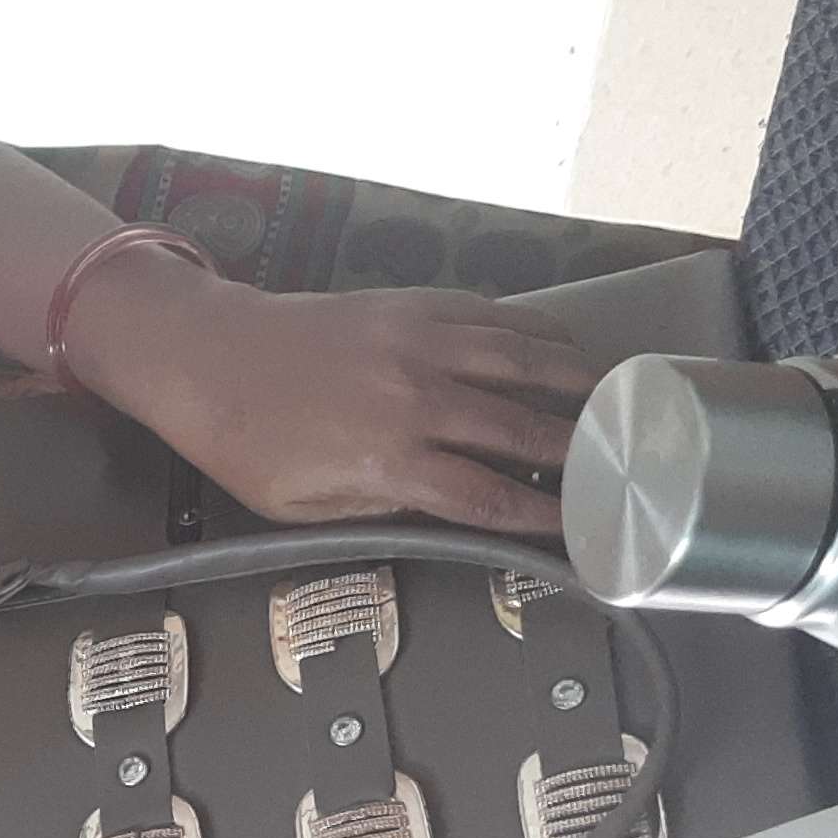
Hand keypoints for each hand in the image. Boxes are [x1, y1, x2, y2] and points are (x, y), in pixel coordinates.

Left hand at [65, 265, 600, 542]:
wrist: (208, 355)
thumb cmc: (248, 443)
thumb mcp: (307, 509)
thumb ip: (388, 511)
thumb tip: (458, 518)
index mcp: (387, 460)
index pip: (488, 497)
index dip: (544, 518)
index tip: (584, 532)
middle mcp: (415, 397)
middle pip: (523, 430)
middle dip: (582, 454)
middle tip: (629, 469)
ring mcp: (419, 342)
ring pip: (525, 360)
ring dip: (579, 383)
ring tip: (620, 405)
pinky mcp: (415, 305)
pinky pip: (496, 317)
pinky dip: (540, 333)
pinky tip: (566, 349)